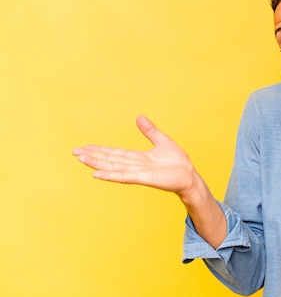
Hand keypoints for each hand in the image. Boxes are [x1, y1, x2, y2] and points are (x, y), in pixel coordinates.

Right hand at [72, 115, 196, 195]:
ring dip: (96, 164)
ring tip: (81, 159)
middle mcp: (134, 166)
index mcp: (137, 158)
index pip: (114, 153)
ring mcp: (138, 173)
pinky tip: (97, 174)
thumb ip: (150, 131)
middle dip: (92, 156)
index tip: (84, 147)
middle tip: (75, 152)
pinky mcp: (144, 179)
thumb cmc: (178, 162)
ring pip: (113, 167)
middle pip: (109, 160)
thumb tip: (139, 117)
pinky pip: (124, 176)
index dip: (99, 150)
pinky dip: (110, 175)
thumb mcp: (162, 141)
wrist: (189, 176)